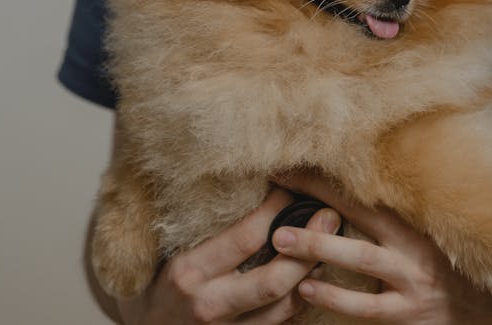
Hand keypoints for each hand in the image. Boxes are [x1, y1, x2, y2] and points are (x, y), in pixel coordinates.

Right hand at [114, 185, 341, 323]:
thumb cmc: (160, 278)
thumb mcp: (172, 247)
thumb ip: (206, 223)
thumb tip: (252, 180)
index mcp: (189, 271)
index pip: (245, 237)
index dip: (276, 210)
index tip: (290, 190)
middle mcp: (209, 304)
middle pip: (273, 280)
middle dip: (308, 247)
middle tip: (330, 217)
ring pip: (284, 307)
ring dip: (312, 275)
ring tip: (331, 246)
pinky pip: (281, 324)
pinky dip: (302, 300)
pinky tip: (313, 277)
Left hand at [271, 172, 491, 323]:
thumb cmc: (455, 268)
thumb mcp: (433, 233)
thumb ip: (400, 212)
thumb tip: (361, 180)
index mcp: (417, 220)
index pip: (366, 189)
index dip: (328, 174)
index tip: (293, 159)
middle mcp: (414, 245)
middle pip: (362, 212)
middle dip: (319, 196)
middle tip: (279, 183)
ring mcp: (410, 281)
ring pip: (361, 258)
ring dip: (320, 247)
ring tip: (282, 240)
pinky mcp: (407, 314)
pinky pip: (365, 306)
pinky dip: (334, 297)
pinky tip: (306, 288)